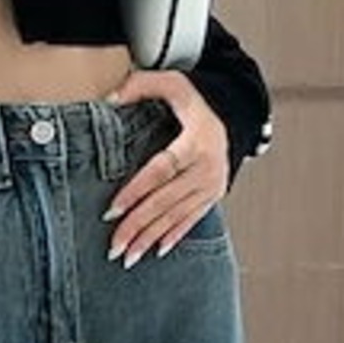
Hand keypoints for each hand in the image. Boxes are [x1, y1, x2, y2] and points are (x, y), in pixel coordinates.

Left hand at [101, 68, 229, 264]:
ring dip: (151, 239)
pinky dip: (173, 236)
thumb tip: (109, 99)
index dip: (136, 191)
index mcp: (196, 142)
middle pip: (165, 202)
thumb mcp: (174, 84)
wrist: (234, 117)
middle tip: (114, 247)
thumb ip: (142, 84)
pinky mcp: (213, 197)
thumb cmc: (198, 102)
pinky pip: (191, 221)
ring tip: (128, 258)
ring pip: (176, 217)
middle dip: (138, 226)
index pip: (161, 171)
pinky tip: (156, 251)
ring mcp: (211, 186)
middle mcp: (206, 169)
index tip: (112, 210)